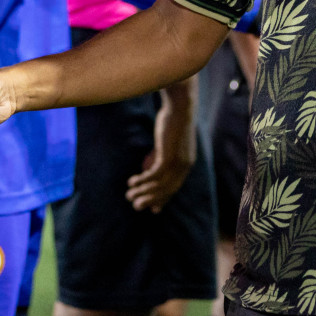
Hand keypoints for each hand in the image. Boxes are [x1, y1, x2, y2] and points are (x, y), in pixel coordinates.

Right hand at [126, 92, 195, 212]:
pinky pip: (154, 175)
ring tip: (129, 196)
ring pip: (159, 185)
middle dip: (150, 200)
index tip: (153, 209)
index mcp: (186, 163)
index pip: (174, 187)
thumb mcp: (166, 142)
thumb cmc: (172, 120)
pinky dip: (142, 181)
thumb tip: (148, 169)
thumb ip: (159, 155)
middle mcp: (184, 166)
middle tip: (136, 206)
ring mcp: (178, 162)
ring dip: (143, 192)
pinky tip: (132, 181)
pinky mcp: (169, 156)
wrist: (179, 106)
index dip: (162, 198)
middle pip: (167, 190)